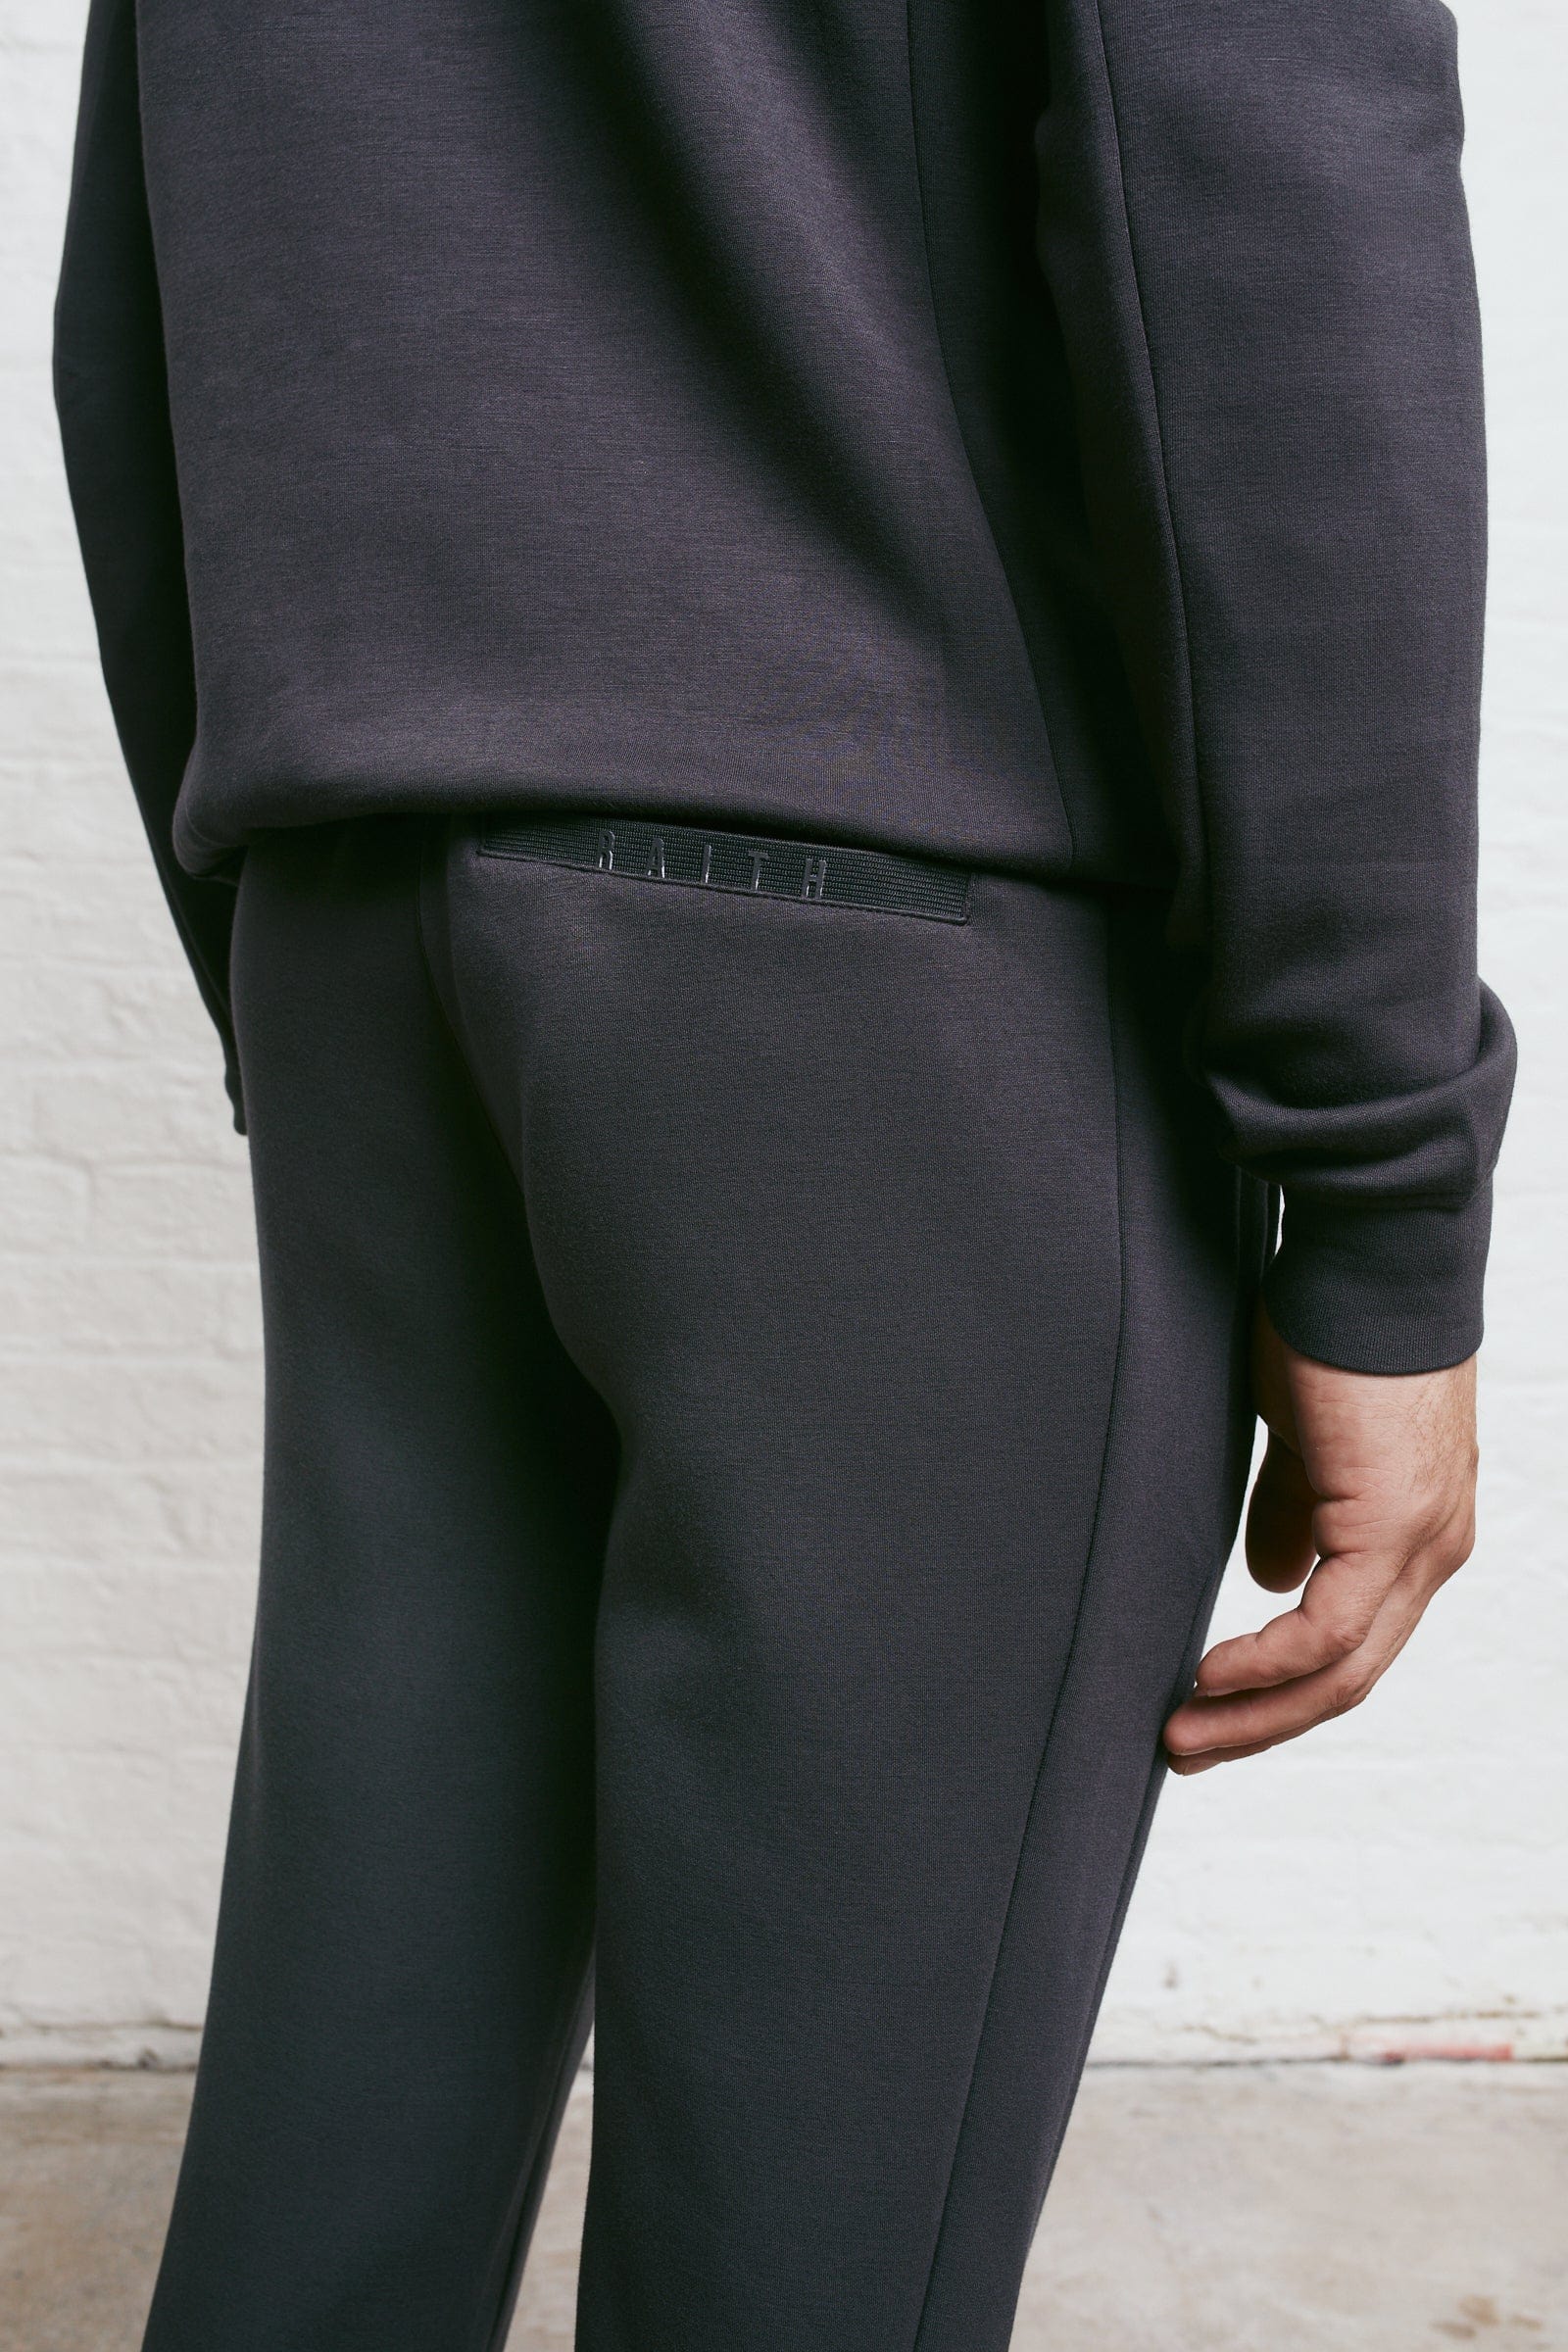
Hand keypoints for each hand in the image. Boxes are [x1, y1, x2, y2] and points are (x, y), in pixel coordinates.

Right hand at [1164, 1299, 1477, 1773]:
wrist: (1370, 1257)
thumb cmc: (1330, 1326)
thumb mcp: (1305, 1436)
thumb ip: (1294, 1507)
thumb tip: (1273, 1576)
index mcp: (1417, 1529)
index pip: (1353, 1642)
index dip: (1280, 1689)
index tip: (1206, 1706)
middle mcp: (1434, 1548)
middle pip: (1351, 1676)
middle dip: (1261, 1724)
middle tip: (1185, 1749)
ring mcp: (1422, 1543)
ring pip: (1343, 1670)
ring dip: (1255, 1712)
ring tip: (1181, 1733)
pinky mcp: (1393, 1527)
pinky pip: (1328, 1630)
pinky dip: (1265, 1664)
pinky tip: (1207, 1675)